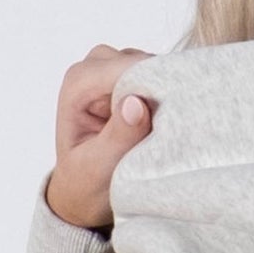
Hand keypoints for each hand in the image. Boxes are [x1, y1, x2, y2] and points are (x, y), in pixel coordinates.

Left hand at [44, 44, 155, 230]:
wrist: (85, 191)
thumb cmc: (87, 181)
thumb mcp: (100, 166)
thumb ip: (119, 135)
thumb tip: (137, 103)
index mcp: (78, 84)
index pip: (124, 69)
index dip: (153, 85)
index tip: (175, 112)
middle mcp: (94, 68)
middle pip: (141, 62)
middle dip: (160, 89)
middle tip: (172, 125)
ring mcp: (114, 69)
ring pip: (153, 65)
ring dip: (166, 93)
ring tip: (167, 127)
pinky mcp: (132, 77)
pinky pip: (159, 74)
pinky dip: (168, 94)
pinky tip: (168, 120)